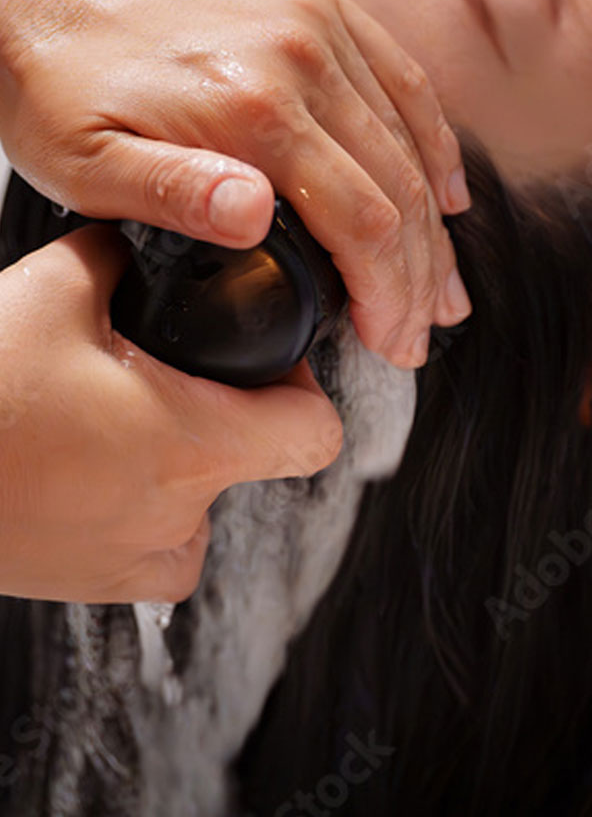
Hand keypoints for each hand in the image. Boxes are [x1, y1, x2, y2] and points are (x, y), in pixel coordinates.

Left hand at [0, 0, 471, 367]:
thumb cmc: (52, 81)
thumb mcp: (81, 160)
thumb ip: (170, 192)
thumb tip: (254, 219)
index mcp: (249, 107)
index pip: (363, 219)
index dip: (389, 294)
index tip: (395, 342)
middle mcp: (300, 55)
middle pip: (400, 183)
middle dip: (420, 272)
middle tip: (420, 332)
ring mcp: (315, 17)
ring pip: (408, 132)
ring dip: (435, 217)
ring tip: (443, 282)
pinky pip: (399, 70)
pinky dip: (431, 135)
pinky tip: (446, 187)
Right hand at [0, 224, 343, 603]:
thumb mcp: (51, 290)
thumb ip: (120, 253)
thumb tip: (147, 231)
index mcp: (191, 443)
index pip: (315, 432)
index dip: (304, 389)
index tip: (270, 361)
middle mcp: (178, 516)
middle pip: (261, 459)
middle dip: (230, 412)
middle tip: (171, 374)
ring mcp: (137, 561)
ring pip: (206, 501)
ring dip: (183, 459)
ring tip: (119, 417)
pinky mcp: (97, 584)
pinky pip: (156, 541)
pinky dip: (142, 503)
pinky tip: (92, 461)